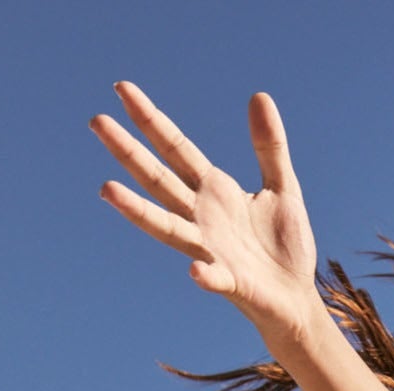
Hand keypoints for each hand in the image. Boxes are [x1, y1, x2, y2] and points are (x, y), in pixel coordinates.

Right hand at [92, 84, 318, 341]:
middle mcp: (201, 218)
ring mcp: (211, 250)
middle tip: (96, 121)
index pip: (175, 148)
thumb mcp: (282, 187)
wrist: (297, 298)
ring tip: (107, 189)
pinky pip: (215, 278)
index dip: (150, 120)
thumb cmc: (285, 246)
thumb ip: (269, 146)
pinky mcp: (232, 283)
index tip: (122, 89)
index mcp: (213, 191)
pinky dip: (205, 275)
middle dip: (128, 152)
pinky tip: (194, 270)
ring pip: (167, 227)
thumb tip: (259, 95)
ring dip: (137, 210)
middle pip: (157, 179)